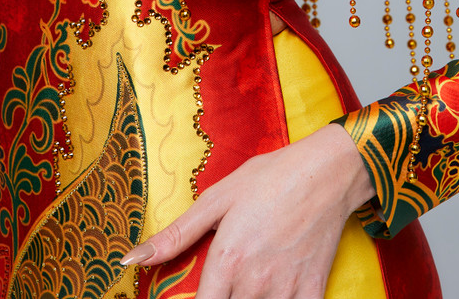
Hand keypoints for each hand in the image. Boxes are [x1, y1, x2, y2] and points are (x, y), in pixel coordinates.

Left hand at [121, 124, 374, 298]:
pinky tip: (273, 291)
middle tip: (228, 282)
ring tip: (247, 285)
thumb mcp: (217, 198)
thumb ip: (176, 235)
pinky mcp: (313, 293)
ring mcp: (285, 291)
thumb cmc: (269, 178)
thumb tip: (132, 259)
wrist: (326, 172)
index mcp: (226, 261)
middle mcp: (253, 282)